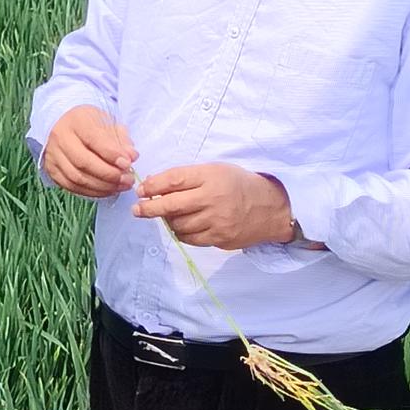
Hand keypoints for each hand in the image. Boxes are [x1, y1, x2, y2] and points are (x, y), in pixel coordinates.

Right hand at [42, 106, 136, 198]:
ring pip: (77, 178)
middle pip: (83, 162)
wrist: (64, 124)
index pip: (93, 139)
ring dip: (102, 186)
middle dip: (108, 174)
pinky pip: (71, 187)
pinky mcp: (52, 171)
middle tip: (127, 179)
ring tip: (120, 186)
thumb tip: (131, 156)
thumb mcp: (108, 123)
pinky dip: (91, 192)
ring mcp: (53, 156)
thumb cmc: (90, 124)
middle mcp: (60, 138)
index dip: (112, 154)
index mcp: (76, 120)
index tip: (127, 163)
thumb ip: (121, 139)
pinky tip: (107, 190)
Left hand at [133, 163, 293, 247]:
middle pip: (171, 206)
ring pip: (178, 224)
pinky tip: (183, 226)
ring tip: (169, 216)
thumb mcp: (216, 171)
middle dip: (149, 208)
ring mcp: (217, 221)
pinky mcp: (220, 238)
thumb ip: (187, 177)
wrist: (272, 208)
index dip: (153, 186)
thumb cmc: (239, 185)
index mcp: (211, 176)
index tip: (141, 191)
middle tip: (137, 210)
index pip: (174, 179)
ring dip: (168, 221)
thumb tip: (153, 184)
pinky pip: (190, 238)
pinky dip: (181, 233)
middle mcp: (213, 198)